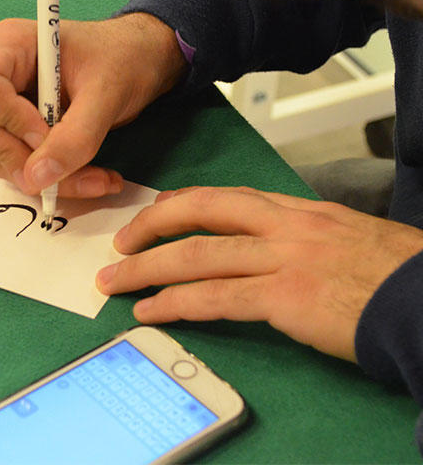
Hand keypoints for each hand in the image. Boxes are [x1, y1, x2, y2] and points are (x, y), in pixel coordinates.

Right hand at [0, 14, 184, 197]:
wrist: (142, 63)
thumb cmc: (124, 60)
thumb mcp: (106, 93)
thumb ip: (75, 135)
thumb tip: (37, 178)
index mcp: (10, 45)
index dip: (6, 119)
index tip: (45, 134)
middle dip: (17, 156)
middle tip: (68, 168)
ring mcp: (5, 105)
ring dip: (46, 179)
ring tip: (99, 179)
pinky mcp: (19, 131)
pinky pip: (19, 165)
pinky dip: (55, 181)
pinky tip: (93, 178)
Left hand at [96, 186, 422, 360]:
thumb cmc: (394, 273)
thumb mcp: (343, 236)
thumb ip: (300, 235)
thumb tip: (266, 244)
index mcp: (298, 210)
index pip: (227, 197)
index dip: (183, 204)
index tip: (156, 213)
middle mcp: (285, 225)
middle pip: (202, 213)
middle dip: (152, 226)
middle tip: (121, 242)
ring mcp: (284, 259)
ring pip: (198, 254)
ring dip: (147, 267)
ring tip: (115, 281)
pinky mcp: (286, 298)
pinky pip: (216, 298)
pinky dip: (176, 303)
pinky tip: (151, 311)